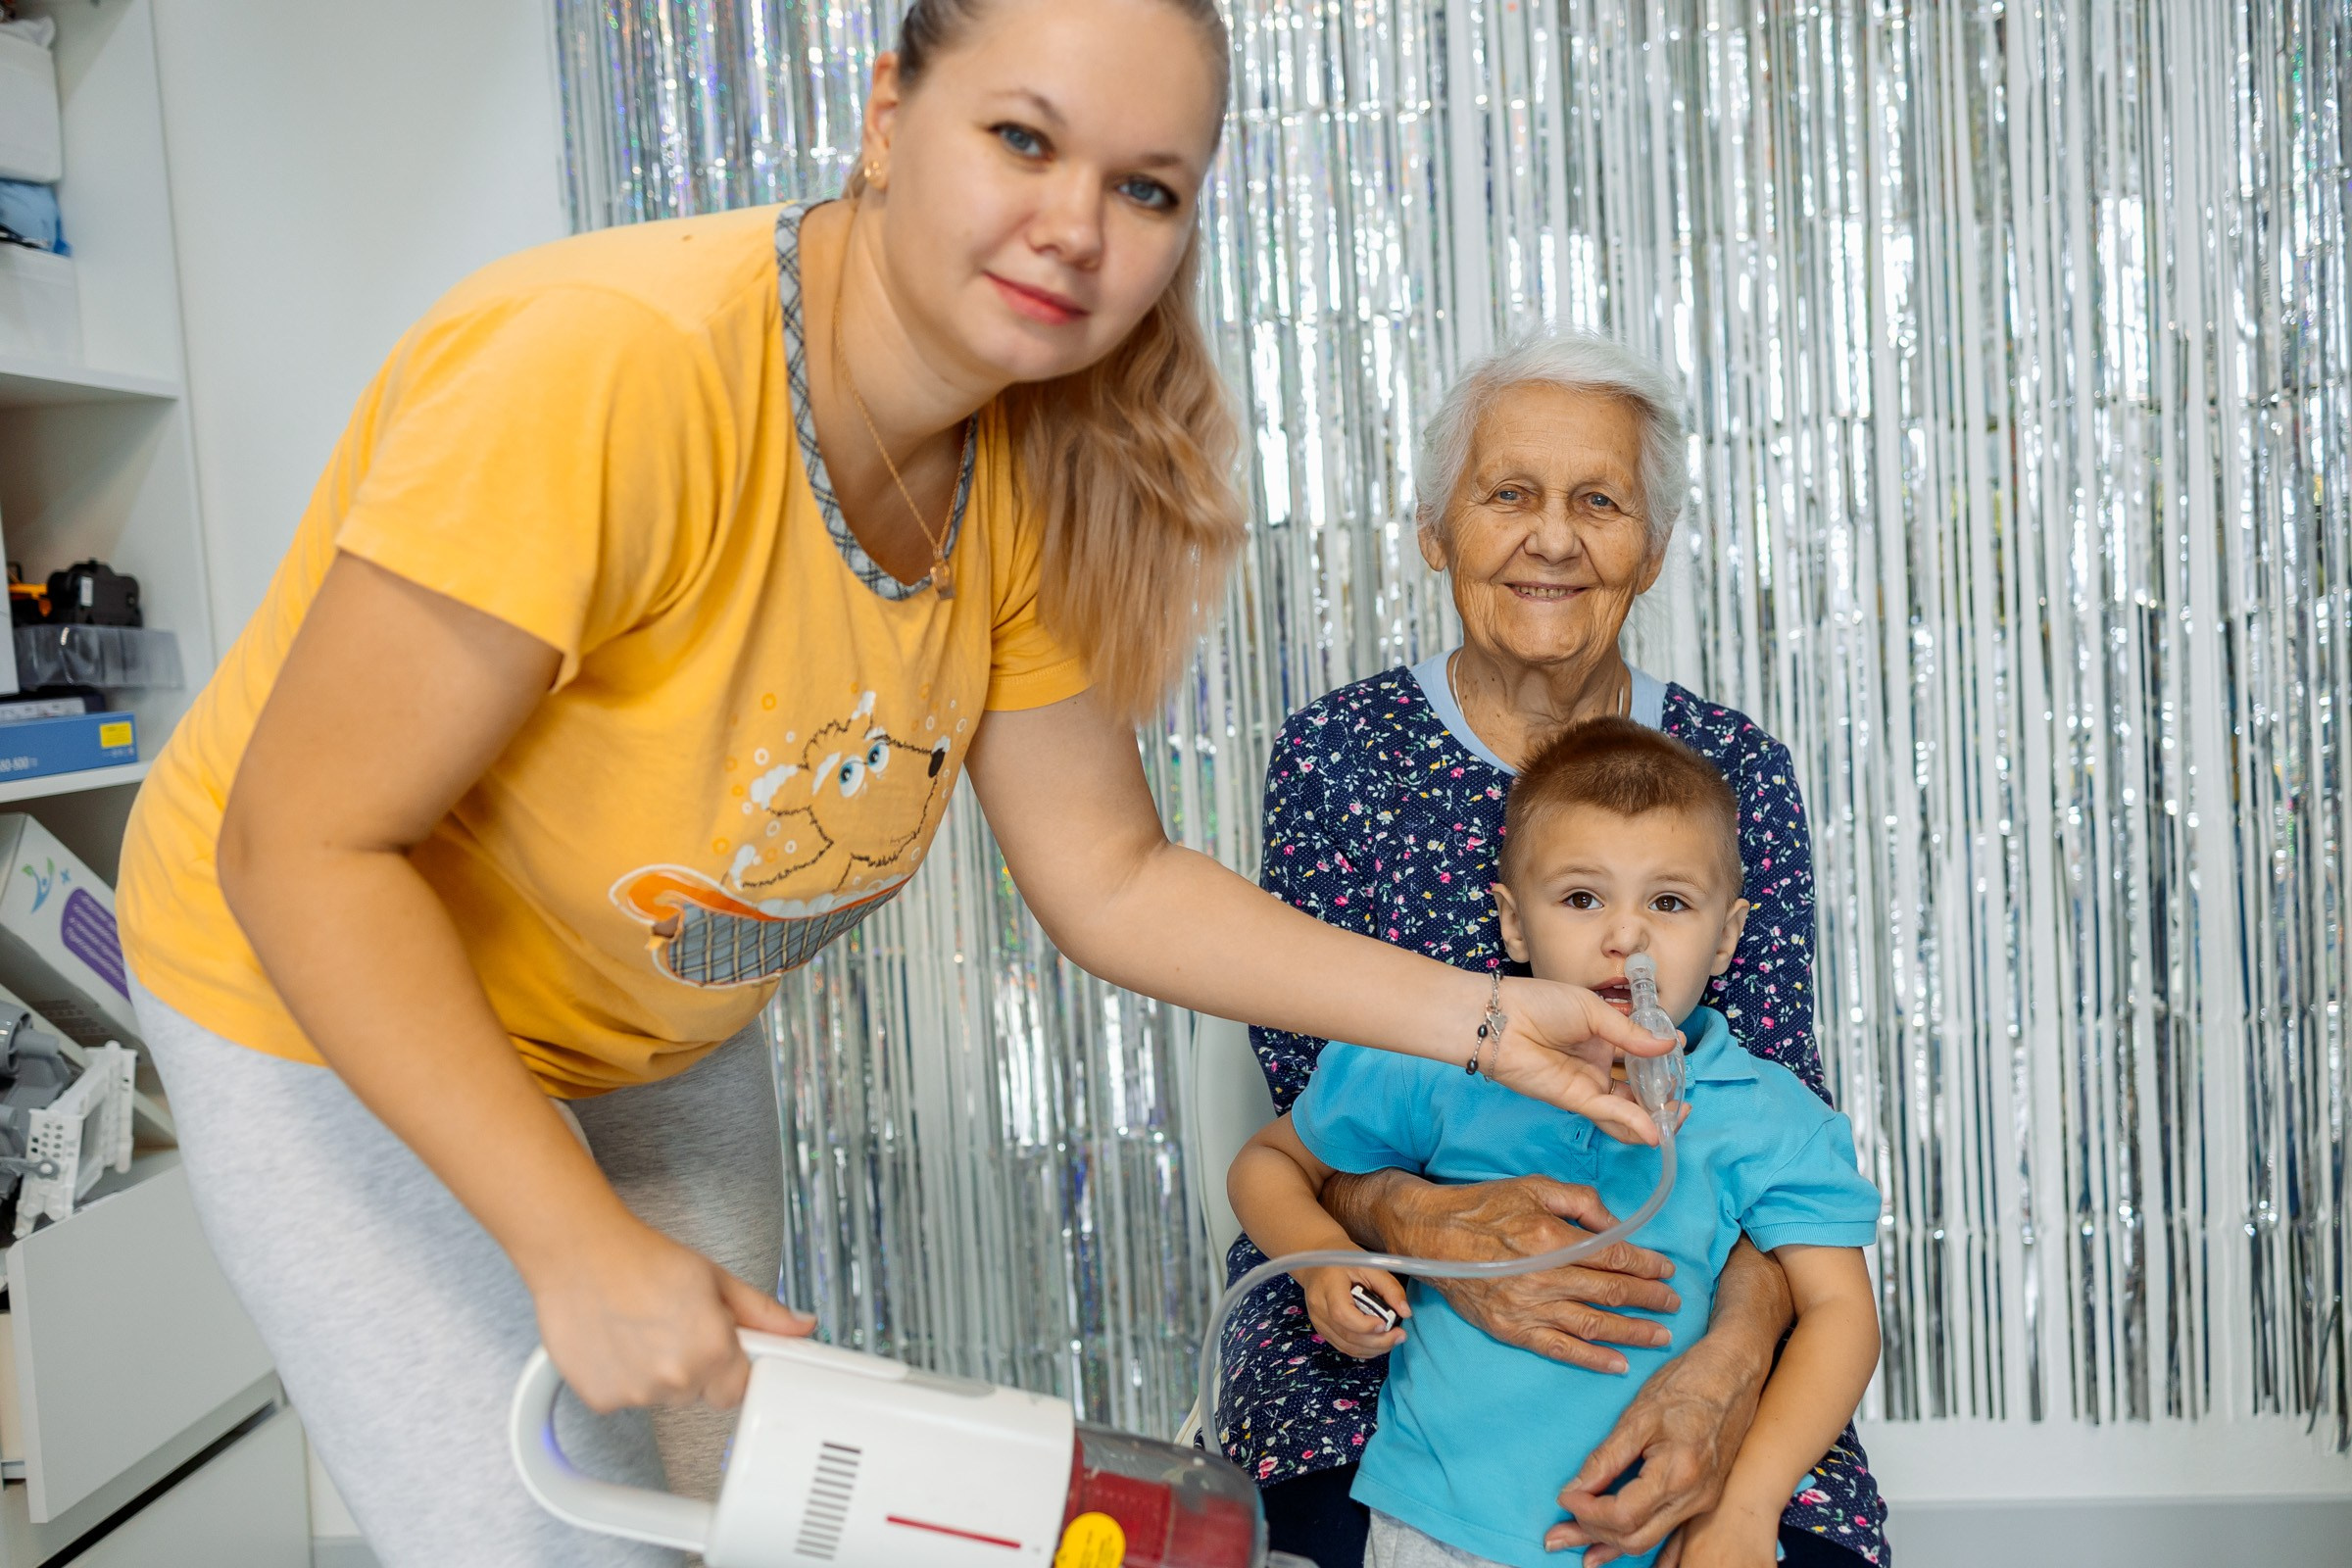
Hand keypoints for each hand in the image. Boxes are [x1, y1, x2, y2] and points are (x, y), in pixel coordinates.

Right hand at [526, 1215, 815, 1412]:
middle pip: (697, 1392)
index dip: (730, 1366)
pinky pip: (621, 1399)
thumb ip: (763, 1312)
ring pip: (659, 1396)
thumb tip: (802, 1327)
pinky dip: (619, 1377)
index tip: (717, 1348)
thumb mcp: (716, 1279)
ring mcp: (635, 1393)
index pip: (738, 1390)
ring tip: (638, 1326)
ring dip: (654, 1372)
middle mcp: (676, 1378)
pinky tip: (614, 1340)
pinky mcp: (599, 1399)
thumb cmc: (645, 1259)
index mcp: (713, 1350)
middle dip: (691, 1364)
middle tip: (670, 1323)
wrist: (580, 1251)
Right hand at [1299, 1263, 1408, 1358]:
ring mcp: (1319, 1322)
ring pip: (1347, 1346)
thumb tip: (1406, 1313)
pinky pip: (1344, 1347)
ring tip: (1394, 1339)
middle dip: (1377, 1341)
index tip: (1386, 1324)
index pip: (1342, 1313)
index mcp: (1328, 1286)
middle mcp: (1319, 1307)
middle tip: (1400, 1336)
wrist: (1318, 1265)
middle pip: (1347, 1334)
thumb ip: (1389, 1288)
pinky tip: (1379, 1343)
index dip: (1364, 1325)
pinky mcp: (1323, 1331)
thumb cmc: (1344, 1262)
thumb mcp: (1370, 1267)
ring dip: (1374, 1348)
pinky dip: (1364, 1350)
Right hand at [1367, 1175, 1678, 1372]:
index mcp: (1551, 1237)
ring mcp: (1528, 1308)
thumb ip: (1581, 1201)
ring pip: (1593, 1324)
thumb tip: (1617, 1225)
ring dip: (1633, 1331)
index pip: (1614, 1256)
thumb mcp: (1534, 1186)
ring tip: (1661, 1335)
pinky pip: (1560, 1350)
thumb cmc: (1483, 1206)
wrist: (1430, 1235)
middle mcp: (1544, 1277)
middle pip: (1610, 1291)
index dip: (1646, 1264)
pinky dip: (1592, 1359)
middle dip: (1649, 1298)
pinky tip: (1618, 1364)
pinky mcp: (1512, 1329)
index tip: (1667, 1269)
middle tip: (1674, 1303)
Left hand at [1487, 979, 1676, 1143]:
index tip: (1681, 1048)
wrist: (1500, 1018)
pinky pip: (1610, 1115)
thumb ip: (1629, 1033)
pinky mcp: (1574, 1100)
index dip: (1662, 1054)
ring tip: (1677, 1114)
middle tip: (1682, 1091)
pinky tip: (1655, 1128)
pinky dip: (1634, 1123)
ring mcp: (1588, 1082)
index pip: (1640, 1050)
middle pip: (1637, 1084)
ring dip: (1654, 1114)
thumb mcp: (1592, 1010)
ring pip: (1628, 1107)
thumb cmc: (1540, 1003)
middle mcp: (1598, 1062)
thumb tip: (1669, 1044)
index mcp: (1603, 1035)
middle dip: (1663, 1091)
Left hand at [1543, 1333, 1769, 1561]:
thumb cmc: (1687, 1384)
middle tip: (1556, 1532)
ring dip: (1610, 1544)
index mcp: (1678, 1474)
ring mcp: (1704, 1502)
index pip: (1622, 1515)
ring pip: (1651, 1541)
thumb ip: (1605, 1458)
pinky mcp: (1705, 1498)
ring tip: (1575, 1546)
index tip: (1563, 1497)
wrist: (1735, 1373)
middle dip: (1591, 1534)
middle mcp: (1695, 1498)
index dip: (1586, 1512)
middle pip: (1635, 1538)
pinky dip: (1640, 1544)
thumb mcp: (1638, 1415)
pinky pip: (1669, 1534)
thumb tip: (1574, 1490)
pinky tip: (1615, 1552)